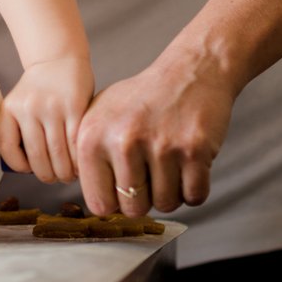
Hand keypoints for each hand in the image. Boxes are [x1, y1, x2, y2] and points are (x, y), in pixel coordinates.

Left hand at [0, 54, 93, 183]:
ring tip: (70, 174)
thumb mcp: (21, 105)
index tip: (30, 170)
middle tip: (57, 178)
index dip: (19, 166)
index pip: (6, 147)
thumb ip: (21, 131)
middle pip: (37, 157)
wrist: (59, 59)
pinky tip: (81, 162)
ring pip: (59, 154)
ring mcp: (52, 106)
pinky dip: (79, 159)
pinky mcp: (75, 106)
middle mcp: (28, 107)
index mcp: (9, 108)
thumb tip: (29, 169)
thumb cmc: (40, 90)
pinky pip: (76, 143)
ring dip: (66, 172)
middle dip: (49, 176)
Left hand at [75, 54, 234, 216]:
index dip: (115, 203)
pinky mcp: (194, 150)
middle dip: (144, 200)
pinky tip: (188, 167)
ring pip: (166, 205)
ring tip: (168, 167)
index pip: (99, 203)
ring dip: (170, 194)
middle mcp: (123, 141)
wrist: (190, 72)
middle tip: (150, 176)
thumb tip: (93, 202)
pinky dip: (193, 189)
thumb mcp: (101, 116)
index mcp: (93, 136)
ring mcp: (161, 146)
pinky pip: (194, 197)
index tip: (123, 192)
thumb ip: (87, 156)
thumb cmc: (143, 99)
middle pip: (133, 209)